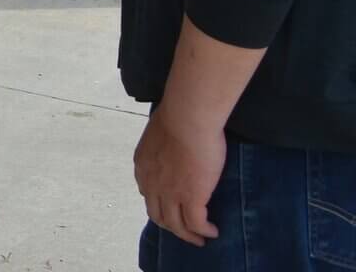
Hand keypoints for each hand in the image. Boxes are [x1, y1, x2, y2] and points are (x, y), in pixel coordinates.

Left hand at [133, 104, 224, 246]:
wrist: (187, 118)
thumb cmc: (178, 116)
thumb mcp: (160, 131)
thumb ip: (163, 143)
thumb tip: (173, 141)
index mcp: (143, 166)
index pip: (147, 193)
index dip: (159, 202)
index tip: (171, 206)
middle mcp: (152, 183)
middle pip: (158, 215)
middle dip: (171, 225)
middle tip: (184, 231)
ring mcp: (170, 193)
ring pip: (176, 225)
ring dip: (188, 235)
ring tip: (200, 239)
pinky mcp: (191, 198)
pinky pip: (196, 224)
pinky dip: (204, 231)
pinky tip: (213, 231)